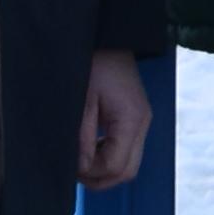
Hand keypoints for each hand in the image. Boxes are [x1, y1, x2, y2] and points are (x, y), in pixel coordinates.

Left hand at [77, 47, 158, 186]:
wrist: (109, 37)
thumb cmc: (94, 62)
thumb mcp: (83, 100)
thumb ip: (83, 137)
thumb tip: (81, 167)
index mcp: (132, 119)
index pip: (116, 166)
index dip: (91, 173)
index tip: (70, 166)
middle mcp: (143, 124)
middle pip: (127, 172)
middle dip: (99, 177)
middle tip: (74, 170)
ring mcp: (142, 121)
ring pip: (128, 165)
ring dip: (104, 168)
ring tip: (81, 159)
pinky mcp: (136, 118)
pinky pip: (127, 150)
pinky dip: (109, 156)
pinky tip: (92, 146)